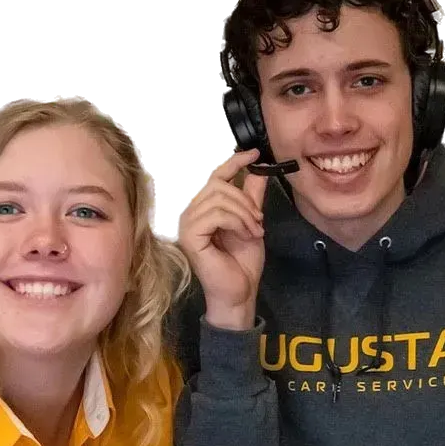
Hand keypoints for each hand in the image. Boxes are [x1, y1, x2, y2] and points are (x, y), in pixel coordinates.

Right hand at [177, 149, 268, 329]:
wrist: (240, 291)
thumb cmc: (242, 262)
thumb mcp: (251, 221)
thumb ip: (251, 196)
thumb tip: (259, 168)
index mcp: (202, 208)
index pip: (214, 175)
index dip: (233, 161)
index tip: (255, 154)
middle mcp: (188, 212)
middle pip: (217, 183)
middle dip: (245, 199)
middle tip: (258, 220)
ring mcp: (185, 223)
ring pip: (218, 198)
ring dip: (244, 213)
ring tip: (254, 230)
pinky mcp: (189, 235)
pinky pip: (216, 214)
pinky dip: (237, 222)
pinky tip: (245, 235)